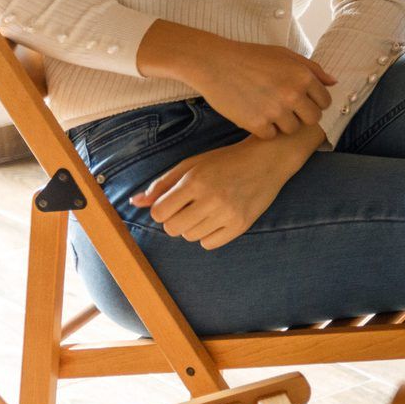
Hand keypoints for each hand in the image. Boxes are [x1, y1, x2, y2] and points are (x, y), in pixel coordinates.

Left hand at [131, 134, 309, 249]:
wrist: (268, 159)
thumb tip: (136, 203)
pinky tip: (217, 220)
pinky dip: (208, 236)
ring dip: (192, 227)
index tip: (173, 202)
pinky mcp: (242, 225)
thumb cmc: (226, 160)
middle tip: (189, 207)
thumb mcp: (192, 165)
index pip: (159, 213)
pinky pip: (209, 244)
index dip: (162, 209)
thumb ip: (162, 184)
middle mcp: (211, 199)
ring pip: (190, 237)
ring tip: (206, 211)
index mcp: (195, 181)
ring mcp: (228, 214)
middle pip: (172, 229)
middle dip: (175, 220)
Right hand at [141, 25, 335, 138]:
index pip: (325, 101)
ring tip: (269, 110)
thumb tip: (333, 83)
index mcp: (303, 77)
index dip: (315, 102)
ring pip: (292, 129)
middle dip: (303, 116)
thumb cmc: (251, 57)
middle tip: (288, 109)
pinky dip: (264, 129)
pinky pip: (270, 135)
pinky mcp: (256, 124)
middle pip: (313, 119)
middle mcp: (293, 95)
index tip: (302, 101)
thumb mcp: (285, 55)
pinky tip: (255, 115)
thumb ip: (313, 69)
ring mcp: (275, 111)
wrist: (214, 63)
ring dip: (283, 123)